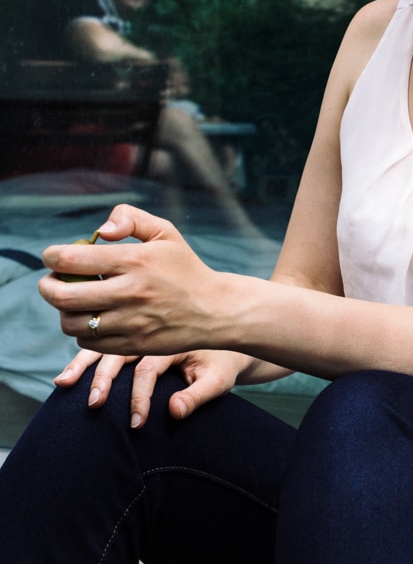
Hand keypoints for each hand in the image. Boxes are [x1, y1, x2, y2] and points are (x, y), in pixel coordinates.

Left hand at [39, 205, 221, 356]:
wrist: (215, 310)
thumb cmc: (185, 268)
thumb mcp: (166, 233)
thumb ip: (130, 219)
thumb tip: (100, 232)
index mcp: (136, 261)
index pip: (72, 259)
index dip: (52, 256)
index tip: (53, 256)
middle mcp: (131, 293)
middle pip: (62, 296)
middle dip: (47, 286)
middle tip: (52, 281)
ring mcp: (131, 322)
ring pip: (71, 323)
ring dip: (64, 311)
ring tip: (74, 301)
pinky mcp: (133, 345)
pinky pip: (88, 342)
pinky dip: (82, 330)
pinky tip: (93, 318)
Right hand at [54, 348, 244, 427]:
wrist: (226, 335)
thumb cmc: (222, 364)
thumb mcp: (220, 380)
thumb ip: (198, 395)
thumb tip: (173, 412)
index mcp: (174, 339)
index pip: (149, 368)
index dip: (140, 396)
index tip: (136, 423)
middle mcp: (152, 331)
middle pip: (119, 350)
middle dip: (103, 379)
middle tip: (93, 404)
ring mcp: (137, 331)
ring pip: (104, 344)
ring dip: (82, 364)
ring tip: (62, 384)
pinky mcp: (129, 338)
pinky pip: (102, 345)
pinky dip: (83, 359)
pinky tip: (67, 377)